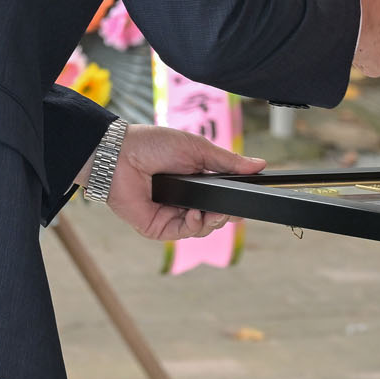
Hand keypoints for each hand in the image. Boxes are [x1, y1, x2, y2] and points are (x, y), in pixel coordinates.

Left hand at [106, 124, 265, 241]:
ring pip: (203, 229)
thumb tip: (258, 164)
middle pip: (216, 217)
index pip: (223, 197)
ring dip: (213, 221)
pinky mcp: (158, 228)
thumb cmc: (154, 144)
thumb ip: (228, 161)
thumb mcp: (198, 149)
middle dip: (227, 214)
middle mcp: (186, 200)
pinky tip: (195, 214)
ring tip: (212, 210)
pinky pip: (184, 234)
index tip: (248, 199)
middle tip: (232, 207)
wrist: (121, 153)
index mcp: (196, 180)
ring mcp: (172, 215)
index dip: (235, 201)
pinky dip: (194, 225)